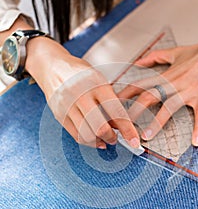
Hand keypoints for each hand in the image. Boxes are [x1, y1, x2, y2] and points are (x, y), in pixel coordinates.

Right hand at [25, 38, 139, 149]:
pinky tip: (94, 140)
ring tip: (105, 139)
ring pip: (87, 134)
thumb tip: (122, 125)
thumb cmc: (80, 73)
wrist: (52, 66)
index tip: (134, 140)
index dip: (128, 129)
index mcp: (96, 84)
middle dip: (112, 138)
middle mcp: (81, 95)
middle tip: (116, 138)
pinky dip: (88, 141)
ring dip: (100, 141)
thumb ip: (110, 100)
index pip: (116, 112)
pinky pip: (76, 135)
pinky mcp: (59, 115)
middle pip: (100, 127)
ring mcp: (67, 106)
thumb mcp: (99, 79)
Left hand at [118, 25, 197, 145]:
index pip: (141, 85)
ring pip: (170, 107)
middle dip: (134, 111)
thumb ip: (155, 57)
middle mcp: (176, 83)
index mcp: (168, 74)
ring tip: (147, 135)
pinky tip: (194, 141)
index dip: (126, 95)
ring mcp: (190, 91)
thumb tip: (139, 61)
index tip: (114, 104)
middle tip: (122, 125)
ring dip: (157, 122)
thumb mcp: (175, 53)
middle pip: (150, 97)